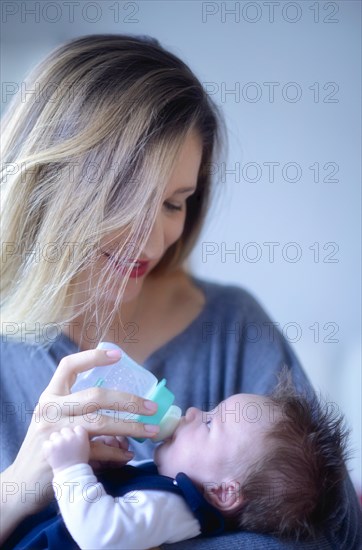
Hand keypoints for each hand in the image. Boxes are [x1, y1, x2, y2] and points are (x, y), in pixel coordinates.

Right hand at [6, 348, 158, 521]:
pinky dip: (117, 452)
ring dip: (131, 427)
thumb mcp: (53, 418)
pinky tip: (128, 454)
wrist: (22, 482)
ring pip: (100, 423)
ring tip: (151, 430)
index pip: (68, 366)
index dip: (93, 357)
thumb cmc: (46, 445)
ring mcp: (55, 432)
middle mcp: (50, 409)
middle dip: (128, 400)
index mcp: (50, 396)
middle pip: (95, 396)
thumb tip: (121, 403)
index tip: (118, 355)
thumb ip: (77, 407)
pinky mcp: (61, 454)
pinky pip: (98, 450)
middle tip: (152, 407)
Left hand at [42, 426, 89, 472]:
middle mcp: (71, 436)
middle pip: (65, 430)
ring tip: (59, 452)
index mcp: (82, 435)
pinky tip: (52, 455)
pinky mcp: (49, 447)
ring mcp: (59, 441)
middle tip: (66, 449)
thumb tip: (75, 425)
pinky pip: (46, 443)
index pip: (77, 427)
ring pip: (55, 435)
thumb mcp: (86, 446)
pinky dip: (48, 449)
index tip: (75, 443)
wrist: (68, 476)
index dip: (75, 435)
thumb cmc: (78, 462)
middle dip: (65, 437)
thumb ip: (81, 434)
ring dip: (56, 442)